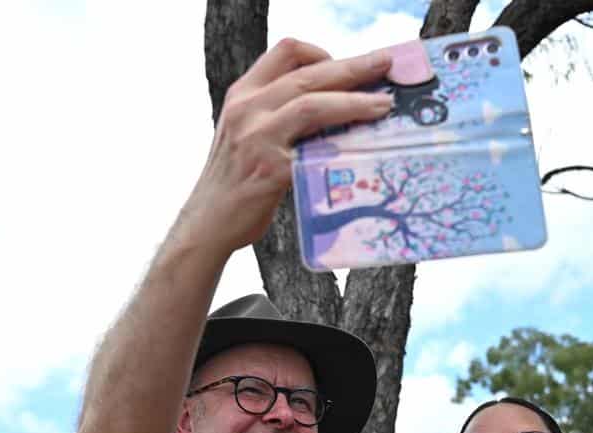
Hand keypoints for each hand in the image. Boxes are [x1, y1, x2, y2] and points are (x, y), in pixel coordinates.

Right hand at [180, 39, 393, 255]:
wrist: (208, 221)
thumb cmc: (237, 178)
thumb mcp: (248, 131)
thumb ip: (278, 112)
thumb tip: (334, 106)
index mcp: (244, 94)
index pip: (285, 51)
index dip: (322, 52)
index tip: (347, 64)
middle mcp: (248, 109)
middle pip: (308, 73)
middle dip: (353, 67)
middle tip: (384, 65)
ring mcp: (257, 138)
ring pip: (313, 104)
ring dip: (355, 101)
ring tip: (384, 103)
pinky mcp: (270, 170)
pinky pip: (313, 150)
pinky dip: (343, 143)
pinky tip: (364, 145)